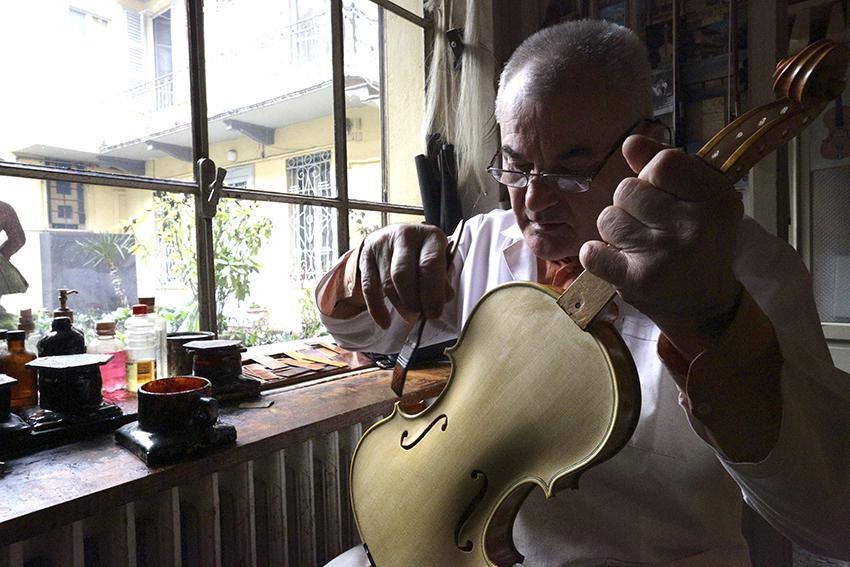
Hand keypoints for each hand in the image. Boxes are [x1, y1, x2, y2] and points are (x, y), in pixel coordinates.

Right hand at [358, 224, 453, 328]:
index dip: (432, 293)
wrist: (392, 238)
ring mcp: (382, 245)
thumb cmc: (422, 253)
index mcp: (430, 236)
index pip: (430, 264)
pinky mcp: (366, 257)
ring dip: (399, 305)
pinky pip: (369, 288)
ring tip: (409, 315)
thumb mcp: (438, 260)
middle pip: (403, 274)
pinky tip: (385, 322)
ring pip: (388, 283)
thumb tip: (445, 297)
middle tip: (420, 314)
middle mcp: (405, 235)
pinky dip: (377, 309)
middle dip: (412, 301)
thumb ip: (442, 279)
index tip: (434, 312)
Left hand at [580, 135, 743, 355]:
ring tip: (637, 244)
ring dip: (615, 230)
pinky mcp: (636, 280)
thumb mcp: (698, 199)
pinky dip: (596, 255)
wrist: (703, 304)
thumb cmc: (698, 242)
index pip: (663, 163)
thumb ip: (665, 166)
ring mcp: (663, 254)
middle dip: (630, 205)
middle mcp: (692, 225)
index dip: (651, 175)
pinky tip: (615, 259)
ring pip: (607, 218)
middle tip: (649, 225)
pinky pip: (592, 252)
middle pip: (627, 189)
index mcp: (716, 199)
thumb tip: (630, 142)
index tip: (660, 193)